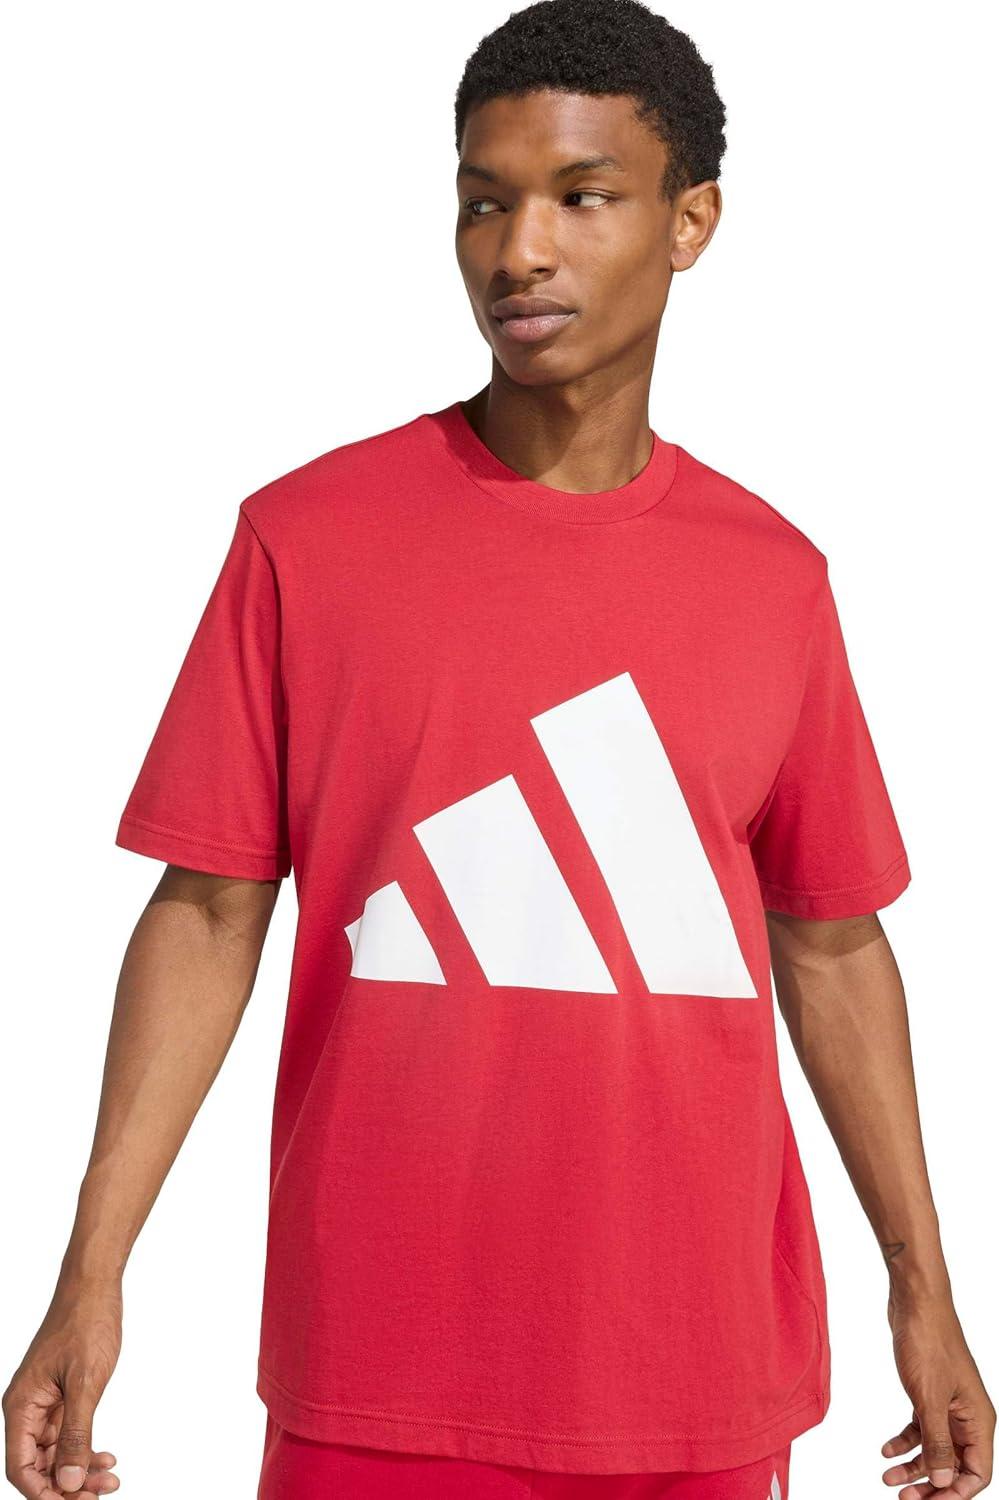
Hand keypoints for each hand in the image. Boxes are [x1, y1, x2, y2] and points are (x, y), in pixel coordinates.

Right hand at [3, 1275, 121, 1497]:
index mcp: (22, 1406)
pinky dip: (86, 1447)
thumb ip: (77, 1434)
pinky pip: (68, 1434)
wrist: (95, 1286)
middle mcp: (27, 1408)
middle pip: (38, 1465)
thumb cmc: (86, 1323)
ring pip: (56, 1452)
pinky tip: (107, 1456)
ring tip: (111, 1478)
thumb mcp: (86, 1383)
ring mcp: (45, 1402)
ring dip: (80, 1469)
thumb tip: (68, 1481)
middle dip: (67, 1484)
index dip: (43, 1492)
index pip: (21, 1467)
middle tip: (100, 1494)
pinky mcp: (62, 1395)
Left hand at [882, 1285, 994, 1495]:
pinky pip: (921, 1429)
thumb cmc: (928, 1342)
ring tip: (887, 1478)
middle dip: (932, 1485)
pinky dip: (905, 1442)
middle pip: (956, 1467)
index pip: (977, 1473)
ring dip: (915, 1467)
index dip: (954, 1493)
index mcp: (978, 1420)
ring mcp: (948, 1406)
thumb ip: (937, 1441)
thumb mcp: (929, 1397)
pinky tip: (886, 1450)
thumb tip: (943, 1480)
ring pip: (936, 1450)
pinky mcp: (930, 1394)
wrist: (915, 1302)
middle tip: (903, 1497)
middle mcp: (967, 1417)